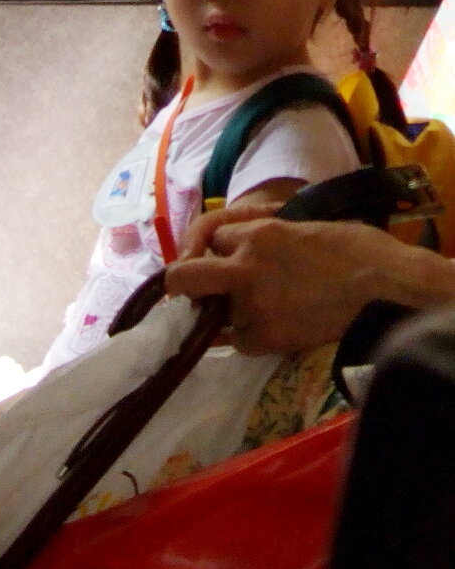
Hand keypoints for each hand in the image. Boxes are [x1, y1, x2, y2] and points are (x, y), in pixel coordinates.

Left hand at [167, 214, 416, 354]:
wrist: (386, 286)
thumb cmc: (352, 249)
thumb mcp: (295, 227)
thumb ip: (260, 238)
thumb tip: (230, 247)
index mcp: (254, 234)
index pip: (210, 239)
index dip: (218, 248)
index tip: (225, 257)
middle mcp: (244, 268)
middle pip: (182, 278)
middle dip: (182, 283)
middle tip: (193, 291)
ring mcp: (252, 305)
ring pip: (214, 313)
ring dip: (228, 312)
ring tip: (260, 309)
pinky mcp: (267, 338)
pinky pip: (239, 342)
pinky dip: (249, 338)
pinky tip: (273, 328)